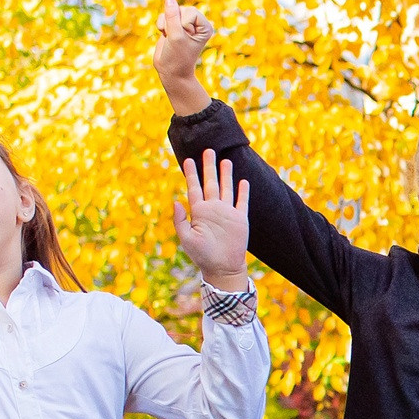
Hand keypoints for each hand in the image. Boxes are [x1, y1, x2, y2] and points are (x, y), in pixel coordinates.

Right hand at [154, 0, 212, 81]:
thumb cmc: (177, 57)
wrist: (170, 72)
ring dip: (166, 25)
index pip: (190, 11)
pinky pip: (163, 15)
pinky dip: (161, 26)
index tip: (185, 39)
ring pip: (170, 11)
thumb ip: (172, 16)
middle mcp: (196, 23)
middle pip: (180, 9)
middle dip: (173, 24)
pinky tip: (165, 37)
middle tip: (176, 40)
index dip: (183, 25)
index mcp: (205, 26)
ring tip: (170, 39)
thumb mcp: (176, 36)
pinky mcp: (173, 25)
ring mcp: (184, 23)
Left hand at [172, 150, 251, 291]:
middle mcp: (213, 209)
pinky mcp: (240, 219)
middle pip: (211, 183)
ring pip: (226, 188)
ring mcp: (227, 213)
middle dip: (209, 167)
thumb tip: (176, 201)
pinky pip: (242, 202)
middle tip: (208, 150)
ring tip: (225, 160)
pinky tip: (243, 181)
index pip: (194, 188)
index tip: (188, 160)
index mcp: (199, 212)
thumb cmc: (202, 256)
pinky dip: (242, 192)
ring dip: (226, 174)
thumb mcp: (187, 239)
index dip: (191, 174)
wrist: (222, 268)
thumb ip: (180, 221)